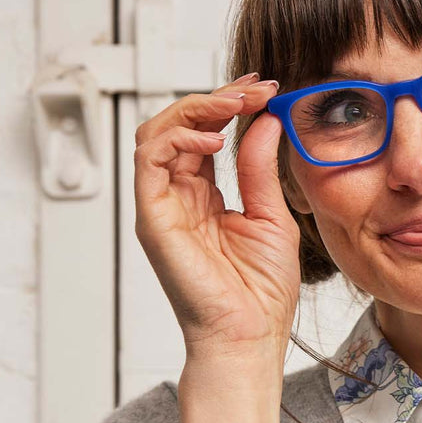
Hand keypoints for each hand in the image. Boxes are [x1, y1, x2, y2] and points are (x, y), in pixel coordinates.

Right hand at [133, 73, 300, 364]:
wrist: (251, 334)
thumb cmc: (262, 289)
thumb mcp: (271, 214)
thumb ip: (259, 167)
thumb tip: (264, 120)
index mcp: (205, 196)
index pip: (207, 134)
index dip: (230, 104)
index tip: (265, 88)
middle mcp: (179, 196)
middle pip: (179, 126)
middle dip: (216, 97)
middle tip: (255, 88)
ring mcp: (163, 206)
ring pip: (158, 133)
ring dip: (197, 108)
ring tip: (235, 104)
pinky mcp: (154, 218)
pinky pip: (150, 161)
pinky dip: (178, 138)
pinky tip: (214, 137)